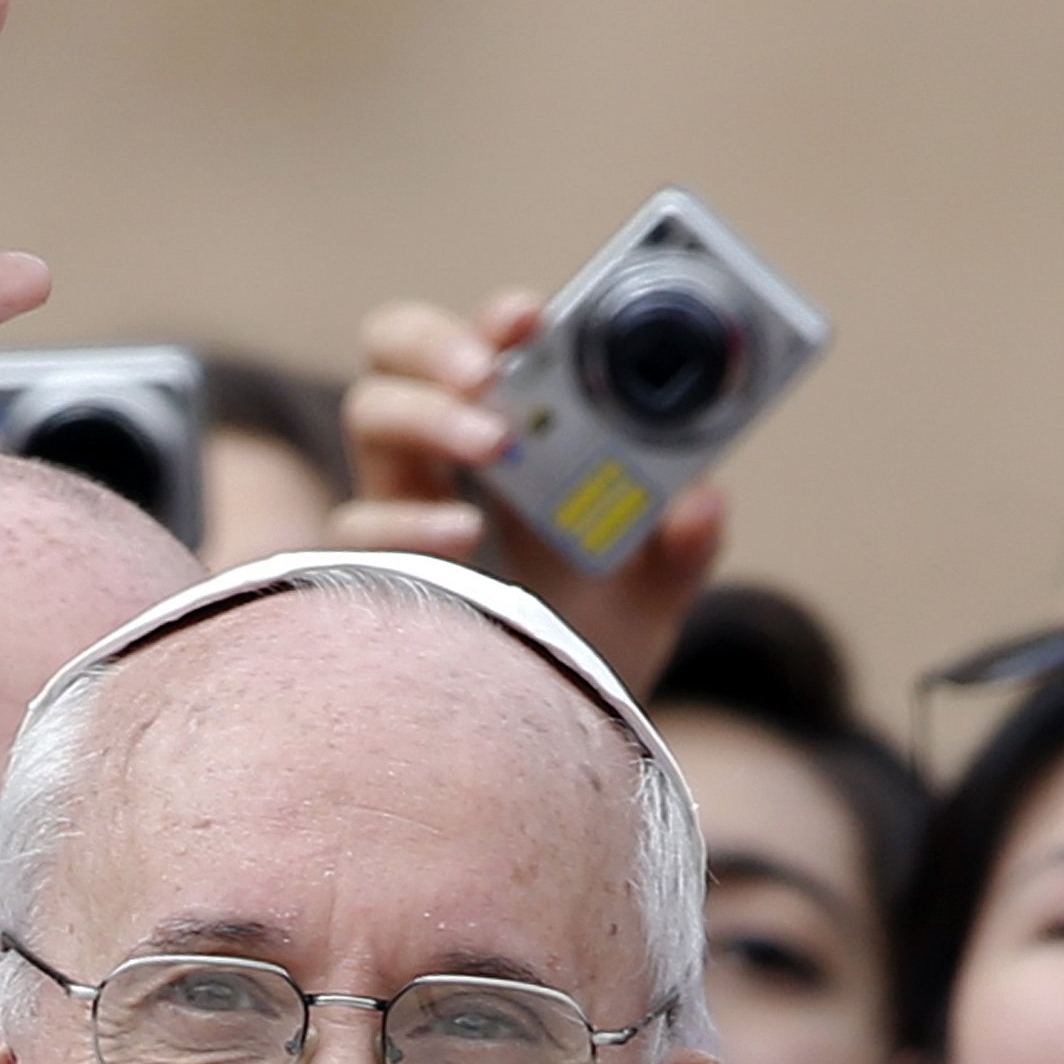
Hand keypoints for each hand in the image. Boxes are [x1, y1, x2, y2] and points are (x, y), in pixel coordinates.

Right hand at [331, 290, 725, 684]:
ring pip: (369, 413)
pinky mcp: (369, 574)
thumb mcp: (652, 597)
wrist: (547, 747)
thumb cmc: (589, 650)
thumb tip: (703, 501)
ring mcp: (394, 509)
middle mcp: (437, 459)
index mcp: (506, 436)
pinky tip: (464, 536)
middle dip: (437, 342)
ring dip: (429, 414)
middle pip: (394, 349)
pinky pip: (360, 527)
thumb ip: (685, 550)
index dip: (496, 321)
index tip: (532, 317)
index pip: (481, 346)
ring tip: (494, 443)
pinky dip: (408, 521)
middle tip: (490, 371)